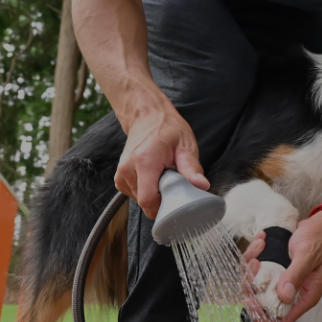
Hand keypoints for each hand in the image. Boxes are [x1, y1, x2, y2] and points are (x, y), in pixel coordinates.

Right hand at [114, 103, 208, 218]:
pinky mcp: (120, 178)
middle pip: (145, 202)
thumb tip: (201, 185)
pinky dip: (146, 190)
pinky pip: (135, 195)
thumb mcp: (185, 145)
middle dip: (161, 199)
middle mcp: (128, 169)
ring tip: (161, 175)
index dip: (163, 206)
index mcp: (144, 161)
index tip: (175, 198)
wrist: (146, 115)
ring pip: (140, 200)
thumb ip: (192, 167)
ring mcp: (121, 174)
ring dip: (154, 194)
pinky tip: (153, 177)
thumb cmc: (165, 127)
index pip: (148, 200)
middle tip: (171, 181)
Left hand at [242, 210, 321, 321]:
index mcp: (304, 296)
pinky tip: (262, 240)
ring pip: (256, 282)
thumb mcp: (308, 255)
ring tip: (260, 245)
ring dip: (251, 265)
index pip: (281, 319)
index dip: (263, 315)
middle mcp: (292, 291)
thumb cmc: (321, 240)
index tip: (251, 299)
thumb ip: (297, 275)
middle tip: (255, 261)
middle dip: (252, 282)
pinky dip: (255, 253)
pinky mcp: (275, 268)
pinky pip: (257, 267)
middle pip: (262, 301)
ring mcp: (282, 280)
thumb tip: (284, 296)